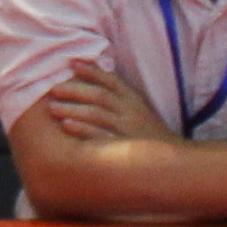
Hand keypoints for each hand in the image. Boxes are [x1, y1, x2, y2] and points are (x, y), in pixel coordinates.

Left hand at [41, 61, 161, 144]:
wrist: (174, 163)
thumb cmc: (149, 135)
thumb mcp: (139, 111)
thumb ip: (120, 97)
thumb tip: (93, 81)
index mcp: (134, 100)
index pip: (112, 81)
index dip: (92, 71)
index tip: (72, 63)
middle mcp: (131, 112)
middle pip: (100, 96)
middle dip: (75, 90)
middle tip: (53, 88)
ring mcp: (127, 131)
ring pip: (98, 115)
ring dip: (73, 109)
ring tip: (52, 107)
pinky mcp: (124, 149)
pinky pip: (101, 138)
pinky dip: (83, 131)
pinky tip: (67, 126)